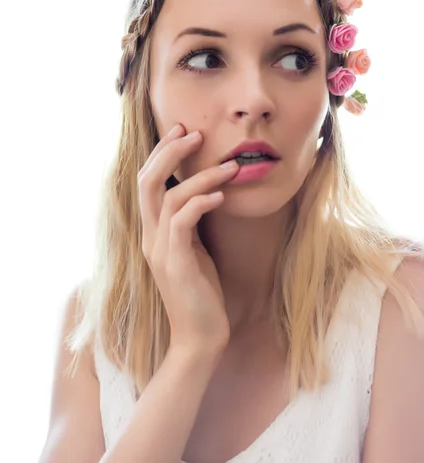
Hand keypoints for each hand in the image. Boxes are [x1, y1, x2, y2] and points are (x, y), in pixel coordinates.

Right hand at [137, 123, 238, 353]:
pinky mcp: (176, 265)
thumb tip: (206, 191)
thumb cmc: (201, 290)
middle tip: (195, 132)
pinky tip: (222, 196)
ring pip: (169, 199)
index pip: (147, 182)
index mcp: (152, 231)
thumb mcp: (194, 248)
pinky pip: (183, 224)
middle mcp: (150, 237)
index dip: (161, 153)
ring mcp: (160, 251)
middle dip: (169, 152)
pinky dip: (201, 203)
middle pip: (147, 182)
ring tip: (230, 167)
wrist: (200, 336)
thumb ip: (191, 222)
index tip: (183, 131)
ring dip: (201, 177)